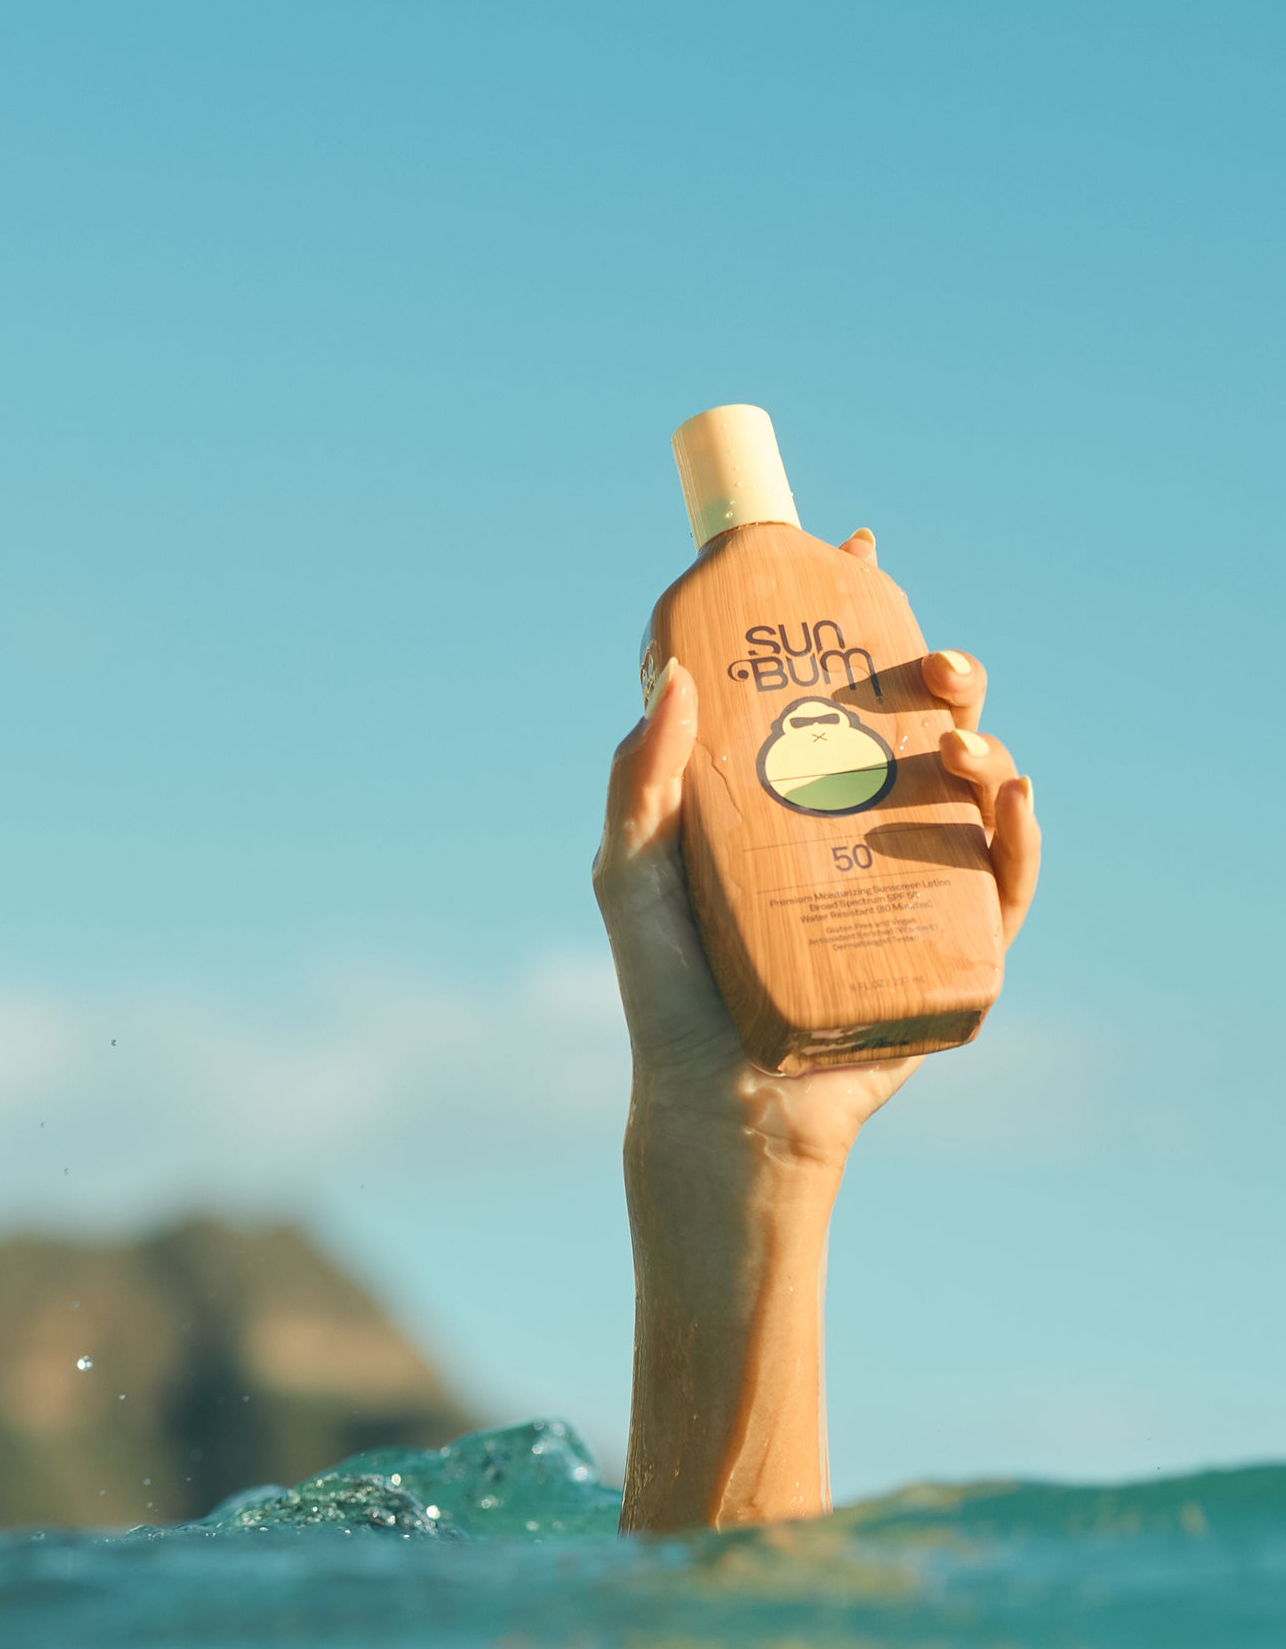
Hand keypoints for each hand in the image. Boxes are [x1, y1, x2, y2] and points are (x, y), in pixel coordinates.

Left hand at [593, 530, 1042, 1174]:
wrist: (718, 1100)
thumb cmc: (666, 990)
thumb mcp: (631, 873)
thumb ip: (641, 781)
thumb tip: (669, 674)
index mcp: (784, 797)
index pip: (827, 687)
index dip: (850, 614)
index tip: (856, 548)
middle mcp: (853, 829)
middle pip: (915, 724)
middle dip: (937, 672)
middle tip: (934, 661)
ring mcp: (907, 885)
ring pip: (971, 788)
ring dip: (982, 743)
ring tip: (956, 740)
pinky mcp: (950, 951)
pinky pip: (1005, 881)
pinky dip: (1018, 833)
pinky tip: (1005, 796)